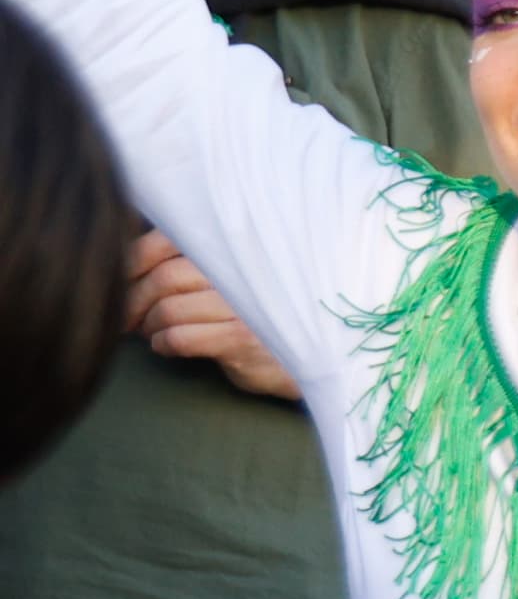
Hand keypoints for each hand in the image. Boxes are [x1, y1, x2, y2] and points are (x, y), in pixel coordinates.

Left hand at [127, 231, 292, 398]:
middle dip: (133, 301)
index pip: (164, 241)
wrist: (317, 357)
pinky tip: (168, 347)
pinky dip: (163, 344)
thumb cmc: (265, 315)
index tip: (119, 281)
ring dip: (149, 325)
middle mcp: (241, 271)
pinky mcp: (244, 339)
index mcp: (232, 250)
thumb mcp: (232, 280)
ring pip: (168, 309)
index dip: (132, 261)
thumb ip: (194, 263)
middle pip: (162, 278)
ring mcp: (244, 305)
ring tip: (152, 333)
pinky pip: (181, 337)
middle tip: (127, 320)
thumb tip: (126, 263)